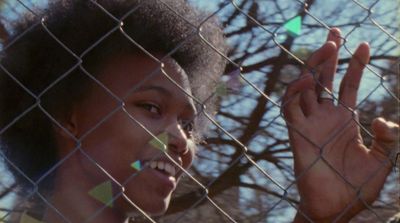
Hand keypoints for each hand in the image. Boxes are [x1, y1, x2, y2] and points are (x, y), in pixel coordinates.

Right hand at [282, 28, 398, 221]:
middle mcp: (325, 117)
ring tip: (328, 48)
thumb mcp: (384, 160)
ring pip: (305, 88)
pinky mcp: (297, 134)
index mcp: (344, 119)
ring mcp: (310, 124)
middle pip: (324, 79)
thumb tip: (382, 118)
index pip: (347, 85)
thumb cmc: (359, 187)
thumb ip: (388, 138)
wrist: (338, 209)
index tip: (364, 44)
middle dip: (329, 56)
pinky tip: (307, 78)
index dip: (355, 65)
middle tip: (336, 33)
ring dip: (313, 67)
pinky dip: (295, 92)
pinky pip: (290, 108)